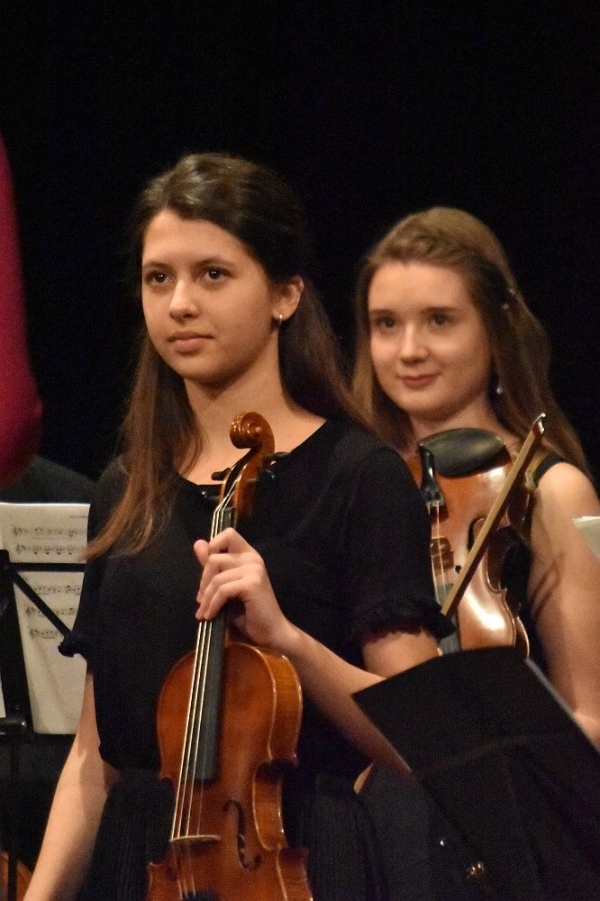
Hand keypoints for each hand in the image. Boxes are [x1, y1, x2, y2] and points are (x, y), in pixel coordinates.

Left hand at [194, 528, 291, 649]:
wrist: (269, 633)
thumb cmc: (248, 612)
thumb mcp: (225, 587)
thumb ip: (213, 567)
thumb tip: (197, 543)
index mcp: (248, 555)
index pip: (228, 534)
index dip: (213, 545)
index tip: (206, 568)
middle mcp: (252, 558)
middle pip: (214, 558)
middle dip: (203, 581)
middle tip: (201, 601)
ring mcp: (254, 569)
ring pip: (217, 578)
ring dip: (206, 598)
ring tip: (204, 614)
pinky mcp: (252, 583)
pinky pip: (222, 590)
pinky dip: (213, 605)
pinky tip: (211, 616)